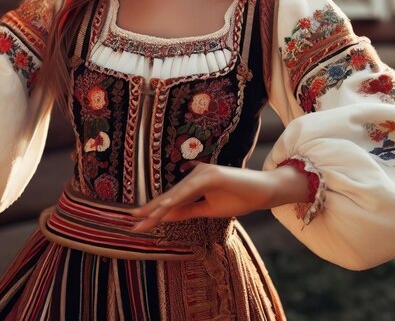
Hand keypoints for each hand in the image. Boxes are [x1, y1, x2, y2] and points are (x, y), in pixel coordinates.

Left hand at [128, 163, 278, 232]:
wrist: (264, 192)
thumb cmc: (239, 199)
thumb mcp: (209, 210)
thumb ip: (189, 211)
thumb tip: (167, 216)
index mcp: (193, 182)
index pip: (171, 200)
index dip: (154, 210)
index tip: (137, 222)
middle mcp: (195, 174)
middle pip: (170, 196)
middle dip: (150, 209)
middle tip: (130, 220)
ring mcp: (203, 172)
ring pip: (178, 193)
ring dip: (160, 206)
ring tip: (143, 217)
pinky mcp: (212, 174)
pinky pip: (192, 188)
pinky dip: (178, 198)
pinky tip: (166, 206)